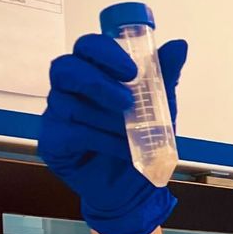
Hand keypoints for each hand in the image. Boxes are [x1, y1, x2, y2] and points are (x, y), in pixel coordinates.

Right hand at [38, 33, 187, 233]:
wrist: (135, 187)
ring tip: (130, 134)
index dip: (104, 52)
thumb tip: (180, 46)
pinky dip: (100, 140)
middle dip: (97, 82)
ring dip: (106, 119)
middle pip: (65, 68)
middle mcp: (69, 89)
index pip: (87, 47)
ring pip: (69, 104)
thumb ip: (165, 76)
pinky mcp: (52, 142)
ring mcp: (57, 115)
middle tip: (127, 101)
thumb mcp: (160, 107)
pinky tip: (121, 149)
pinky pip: (70, 133)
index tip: (131, 70)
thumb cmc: (140, 140)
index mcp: (93, 72)